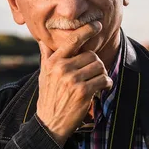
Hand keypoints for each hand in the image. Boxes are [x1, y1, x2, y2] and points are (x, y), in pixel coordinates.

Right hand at [36, 21, 112, 145]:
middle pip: (91, 55)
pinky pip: (104, 79)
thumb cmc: (48, 97)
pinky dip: (106, 84)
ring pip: (99, 66)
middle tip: (93, 74)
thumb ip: (46, 56)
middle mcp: (62, 68)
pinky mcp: (83, 92)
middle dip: (96, 64)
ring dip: (102, 74)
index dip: (87, 31)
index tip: (97, 25)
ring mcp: (72, 80)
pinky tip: (102, 89)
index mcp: (53, 61)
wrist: (50, 123)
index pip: (72, 41)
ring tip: (97, 82)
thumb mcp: (43, 75)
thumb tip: (41, 40)